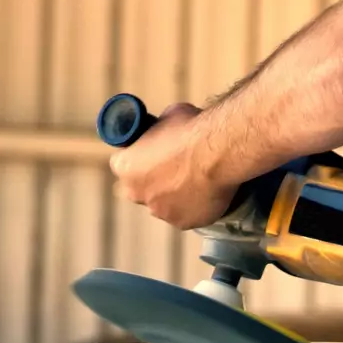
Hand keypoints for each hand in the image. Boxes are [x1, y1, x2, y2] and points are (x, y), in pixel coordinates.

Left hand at [108, 103, 238, 230]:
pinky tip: (206, 193)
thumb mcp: (167, 118)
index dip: (138, 158)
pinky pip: (186, 216)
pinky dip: (193, 207)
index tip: (151, 153)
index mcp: (126, 167)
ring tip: (196, 181)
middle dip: (153, 181)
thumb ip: (158, 132)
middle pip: (141, 189)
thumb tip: (165, 133)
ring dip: (174, 196)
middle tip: (174, 169)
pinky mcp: (183, 223)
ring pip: (163, 205)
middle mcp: (137, 194)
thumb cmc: (192, 130)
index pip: (123, 164)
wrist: (219, 152)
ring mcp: (161, 212)